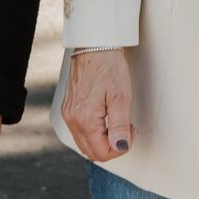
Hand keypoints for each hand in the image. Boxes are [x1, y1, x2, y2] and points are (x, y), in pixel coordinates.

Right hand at [62, 48, 134, 162]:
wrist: (94, 45)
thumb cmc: (109, 66)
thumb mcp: (120, 96)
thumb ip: (119, 126)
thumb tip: (120, 147)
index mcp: (84, 119)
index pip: (102, 153)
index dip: (120, 148)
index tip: (130, 130)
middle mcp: (72, 119)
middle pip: (91, 152)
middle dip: (111, 147)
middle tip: (125, 129)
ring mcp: (68, 114)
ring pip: (85, 143)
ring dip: (102, 141)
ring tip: (117, 122)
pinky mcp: (68, 108)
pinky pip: (80, 131)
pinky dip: (94, 132)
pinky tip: (105, 119)